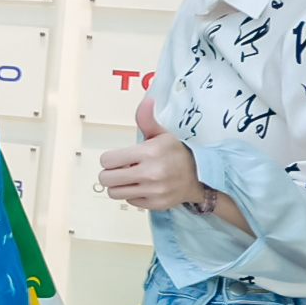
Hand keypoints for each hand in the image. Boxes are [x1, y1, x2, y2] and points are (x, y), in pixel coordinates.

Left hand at [98, 94, 212, 211]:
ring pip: (114, 192)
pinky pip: (129, 201)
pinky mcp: (156, 204)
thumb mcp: (161, 134)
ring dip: (119, 185)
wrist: (199, 175)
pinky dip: (132, 195)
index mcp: (148, 152)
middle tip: (121, 170)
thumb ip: (146, 119)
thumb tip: (147, 100)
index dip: (110, 159)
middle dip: (110, 173)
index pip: (107, 160)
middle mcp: (150, 173)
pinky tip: (143, 186)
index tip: (118, 158)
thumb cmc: (174, 153)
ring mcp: (153, 190)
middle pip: (106, 179)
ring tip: (131, 178)